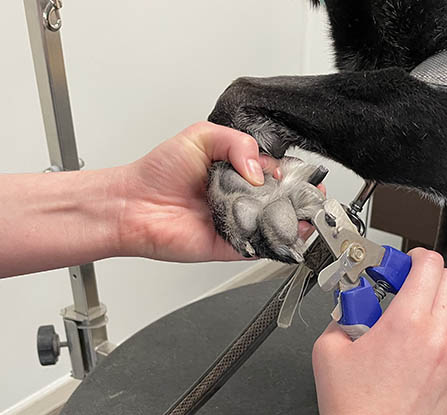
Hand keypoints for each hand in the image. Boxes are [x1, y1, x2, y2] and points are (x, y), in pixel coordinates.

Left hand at [116, 121, 306, 261]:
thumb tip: (262, 170)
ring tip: (308, 214)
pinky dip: (276, 242)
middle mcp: (241, 196)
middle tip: (313, 195)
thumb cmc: (159, 171)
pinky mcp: (231, 246)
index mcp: (237, 170)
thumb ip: (237, 143)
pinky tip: (289, 232)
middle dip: (302, 198)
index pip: (277, 171)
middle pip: (283, 199)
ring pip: (276, 223)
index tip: (308, 174)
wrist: (133, 204)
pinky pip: (260, 246)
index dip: (295, 172)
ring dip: (295, 220)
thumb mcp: (201, 136)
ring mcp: (238, 222)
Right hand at [312, 248, 446, 414]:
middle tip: (411, 284)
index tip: (406, 263)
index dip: (416, 256)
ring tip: (438, 304)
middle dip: (430, 275)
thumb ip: (339, 318)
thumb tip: (349, 307)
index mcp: (406, 323)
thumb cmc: (354, 413)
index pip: (429, 265)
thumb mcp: (328, 351)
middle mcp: (438, 339)